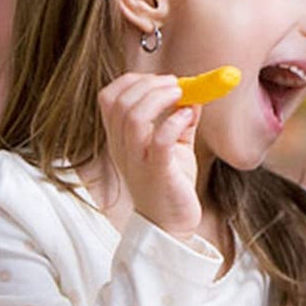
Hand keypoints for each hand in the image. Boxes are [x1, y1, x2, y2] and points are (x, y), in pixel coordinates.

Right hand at [98, 72, 201, 237]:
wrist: (171, 225)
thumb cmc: (170, 184)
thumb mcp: (174, 146)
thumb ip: (180, 120)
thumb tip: (195, 95)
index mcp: (120, 138)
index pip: (109, 98)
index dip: (133, 81)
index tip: (161, 80)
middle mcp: (122, 147)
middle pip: (119, 102)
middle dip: (148, 84)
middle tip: (176, 84)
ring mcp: (137, 160)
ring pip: (133, 117)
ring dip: (159, 97)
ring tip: (182, 93)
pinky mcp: (157, 172)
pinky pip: (158, 140)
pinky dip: (174, 122)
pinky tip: (189, 116)